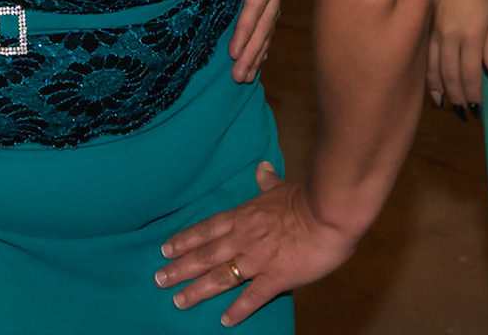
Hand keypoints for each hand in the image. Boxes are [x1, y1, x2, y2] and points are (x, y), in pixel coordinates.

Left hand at [155, 163, 356, 326]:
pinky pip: (252, 297)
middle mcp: (243, 238)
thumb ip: (268, 182)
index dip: (185, 240)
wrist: (329, 213)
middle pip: (204, 255)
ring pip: (220, 276)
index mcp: (244, 216)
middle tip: (158, 279)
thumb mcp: (282, 187)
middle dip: (180, 267)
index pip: (206, 229)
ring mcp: (258, 259)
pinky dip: (238, 309)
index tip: (165, 249)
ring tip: (178, 301)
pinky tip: (224, 320)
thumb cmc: (307, 198)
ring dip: (197, 290)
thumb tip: (262, 167)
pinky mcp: (276, 277)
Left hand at [230, 0, 289, 82]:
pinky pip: (271, 13)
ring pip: (269, 22)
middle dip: (252, 51)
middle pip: (264, 22)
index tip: (233, 56)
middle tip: (239, 78)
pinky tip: (261, 49)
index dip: (245, 33)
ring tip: (247, 74)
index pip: (256, 9)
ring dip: (258, 49)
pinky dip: (265, 35)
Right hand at [426, 0, 487, 114]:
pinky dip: (425, 72)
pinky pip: (423, 55)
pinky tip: (426, 81)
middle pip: (451, 75)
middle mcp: (450, 36)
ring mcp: (432, 30)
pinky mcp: (421, 23)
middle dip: (456, 96)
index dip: (472, 93)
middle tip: (461, 112)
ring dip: (438, 88)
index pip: (470, 73)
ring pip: (433, 68)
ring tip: (442, 103)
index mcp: (472, 34)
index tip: (476, 108)